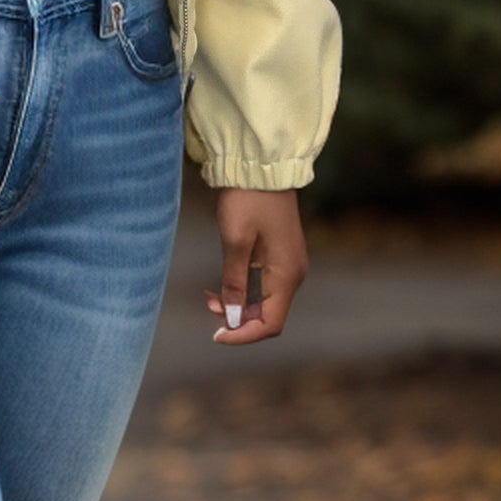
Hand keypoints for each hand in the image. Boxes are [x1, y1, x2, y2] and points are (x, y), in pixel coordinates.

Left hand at [203, 187, 307, 344]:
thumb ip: (234, 283)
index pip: (271, 324)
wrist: (261, 165)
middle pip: (269, 315)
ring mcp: (289, 263)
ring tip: (209, 296)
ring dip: (238, 305)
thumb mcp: (236, 242)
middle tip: (207, 306)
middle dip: (238, 319)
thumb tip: (232, 319)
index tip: (216, 335)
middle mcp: (294, 273)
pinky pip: (264, 284)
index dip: (243, 335)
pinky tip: (222, 284)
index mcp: (287, 275)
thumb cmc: (247, 200)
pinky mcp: (280, 253)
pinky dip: (244, 290)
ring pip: (265, 300)